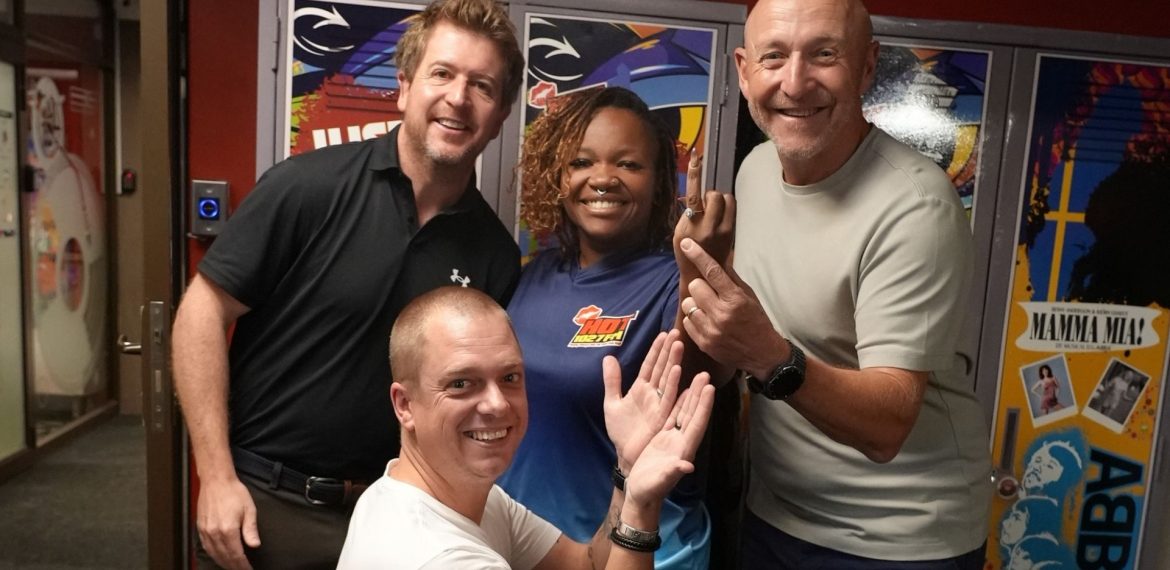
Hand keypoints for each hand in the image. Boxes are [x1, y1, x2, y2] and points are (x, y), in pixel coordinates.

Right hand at [196, 476, 259, 569]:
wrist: (216, 481)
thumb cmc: (234, 492)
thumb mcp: (249, 509)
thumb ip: (251, 529)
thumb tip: (255, 545)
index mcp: (228, 529)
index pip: (236, 555)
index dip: (243, 565)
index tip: (249, 569)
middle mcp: (214, 533)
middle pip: (224, 557)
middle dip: (234, 566)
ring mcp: (206, 531)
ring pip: (214, 554)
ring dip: (224, 563)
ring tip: (233, 567)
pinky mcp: (200, 528)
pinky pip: (206, 547)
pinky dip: (214, 555)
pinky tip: (219, 557)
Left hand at [603, 330, 683, 472]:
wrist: (625, 456)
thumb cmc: (621, 432)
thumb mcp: (611, 403)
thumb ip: (612, 381)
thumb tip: (608, 357)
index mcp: (641, 389)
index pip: (650, 365)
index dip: (656, 350)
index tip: (664, 334)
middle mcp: (653, 395)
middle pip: (662, 369)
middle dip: (669, 351)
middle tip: (676, 333)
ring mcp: (659, 405)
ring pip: (668, 380)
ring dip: (673, 363)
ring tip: (679, 346)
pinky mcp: (661, 418)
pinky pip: (669, 399)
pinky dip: (673, 385)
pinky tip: (677, 371)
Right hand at [623, 371, 715, 507]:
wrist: (640, 494)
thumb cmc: (650, 489)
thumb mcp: (660, 481)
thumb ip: (673, 472)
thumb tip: (688, 466)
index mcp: (683, 449)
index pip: (696, 424)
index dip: (703, 407)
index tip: (710, 388)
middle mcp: (682, 441)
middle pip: (693, 414)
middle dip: (700, 395)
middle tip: (706, 374)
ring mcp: (675, 439)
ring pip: (685, 412)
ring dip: (692, 395)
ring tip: (698, 377)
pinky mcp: (665, 438)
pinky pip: (674, 416)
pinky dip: (679, 403)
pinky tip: (683, 391)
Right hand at [673, 149, 734, 270]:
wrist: (701, 274)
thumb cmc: (686, 252)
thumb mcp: (680, 232)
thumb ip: (688, 214)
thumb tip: (694, 196)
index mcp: (690, 225)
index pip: (693, 195)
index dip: (695, 174)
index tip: (696, 158)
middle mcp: (708, 227)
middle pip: (715, 195)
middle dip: (710, 195)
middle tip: (704, 205)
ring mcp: (722, 230)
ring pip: (727, 200)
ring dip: (720, 200)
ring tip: (712, 212)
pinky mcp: (731, 232)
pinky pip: (732, 209)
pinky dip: (726, 208)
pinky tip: (719, 217)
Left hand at [678, 238, 787, 376]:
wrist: (763, 354)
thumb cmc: (757, 321)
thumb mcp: (749, 296)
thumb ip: (731, 279)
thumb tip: (718, 258)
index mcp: (735, 299)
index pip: (713, 272)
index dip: (698, 255)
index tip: (686, 244)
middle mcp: (722, 314)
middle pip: (695, 286)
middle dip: (701, 286)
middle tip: (711, 293)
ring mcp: (711, 330)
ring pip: (687, 303)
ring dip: (695, 303)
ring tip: (708, 309)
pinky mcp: (704, 343)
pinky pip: (686, 321)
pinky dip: (694, 319)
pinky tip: (706, 321)